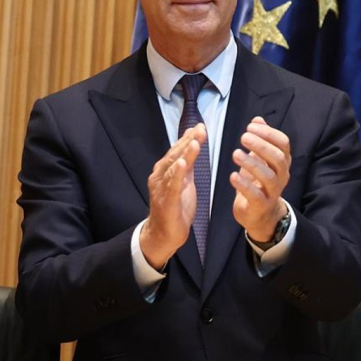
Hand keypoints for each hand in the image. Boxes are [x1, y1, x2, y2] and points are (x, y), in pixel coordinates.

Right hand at [140, 124, 205, 269]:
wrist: (164, 234)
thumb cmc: (175, 208)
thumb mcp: (185, 183)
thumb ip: (188, 166)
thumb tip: (194, 148)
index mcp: (166, 171)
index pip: (178, 150)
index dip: (189, 138)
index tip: (200, 126)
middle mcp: (160, 176)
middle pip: (175, 155)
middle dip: (188, 141)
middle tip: (200, 128)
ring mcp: (162, 188)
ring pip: (173, 167)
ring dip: (184, 154)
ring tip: (194, 141)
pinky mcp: (167, 201)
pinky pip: (172, 186)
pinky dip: (177, 174)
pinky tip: (183, 164)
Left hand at [231, 116, 291, 241]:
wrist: (261, 214)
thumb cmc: (258, 183)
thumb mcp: (260, 160)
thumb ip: (260, 140)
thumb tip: (258, 119)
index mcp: (282, 162)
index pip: (283, 144)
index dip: (269, 133)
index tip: (251, 126)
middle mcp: (281, 176)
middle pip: (279, 158)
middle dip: (261, 146)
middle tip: (243, 137)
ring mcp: (273, 192)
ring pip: (268, 177)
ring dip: (252, 163)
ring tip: (235, 154)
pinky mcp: (262, 205)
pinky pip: (255, 195)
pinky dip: (244, 185)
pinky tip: (233, 176)